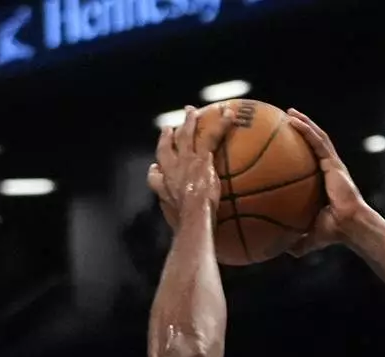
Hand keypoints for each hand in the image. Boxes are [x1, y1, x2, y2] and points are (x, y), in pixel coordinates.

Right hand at [148, 104, 232, 228]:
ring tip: (195, 111)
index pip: (160, 160)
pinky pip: (213, 136)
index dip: (163, 147)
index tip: (165, 138)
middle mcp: (173, 164)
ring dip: (192, 120)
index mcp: (164, 177)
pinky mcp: (202, 158)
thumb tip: (155, 172)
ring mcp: (187, 159)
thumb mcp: (168, 206)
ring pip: (188, 134)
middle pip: (172, 142)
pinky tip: (229, 114)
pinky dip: (222, 124)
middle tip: (181, 119)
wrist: (193, 215)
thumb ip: (160, 188)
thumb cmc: (183, 218)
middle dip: (175, 130)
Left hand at [285, 109, 367, 254]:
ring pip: (317, 138)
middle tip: (285, 121)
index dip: (300, 152)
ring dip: (303, 123)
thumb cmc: (334, 232)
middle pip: (313, 145)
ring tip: (289, 113)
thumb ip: (298, 241)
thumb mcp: (310, 237)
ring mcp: (332, 165)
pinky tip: (293, 120)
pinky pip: (317, 141)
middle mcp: (329, 171)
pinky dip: (306, 129)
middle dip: (301, 131)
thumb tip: (282, 250)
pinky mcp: (334, 163)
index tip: (285, 146)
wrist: (349, 226)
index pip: (310, 164)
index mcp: (324, 184)